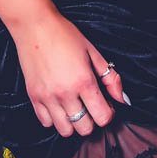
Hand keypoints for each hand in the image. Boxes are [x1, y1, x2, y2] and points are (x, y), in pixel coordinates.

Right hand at [10, 11, 129, 136]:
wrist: (34, 26)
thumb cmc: (64, 35)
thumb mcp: (93, 52)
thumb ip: (110, 77)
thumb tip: (123, 100)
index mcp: (84, 81)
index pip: (102, 117)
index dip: (108, 113)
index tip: (105, 104)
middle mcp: (65, 93)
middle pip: (85, 128)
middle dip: (92, 120)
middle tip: (90, 105)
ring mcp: (47, 97)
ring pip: (65, 131)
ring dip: (73, 123)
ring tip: (74, 107)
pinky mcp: (33, 97)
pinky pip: (46, 123)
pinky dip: (54, 119)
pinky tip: (58, 105)